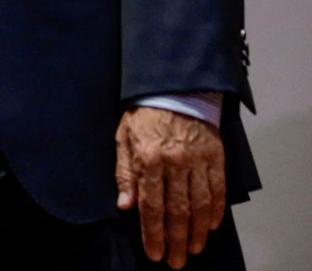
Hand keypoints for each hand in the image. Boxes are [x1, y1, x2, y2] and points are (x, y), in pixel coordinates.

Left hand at [115, 106, 226, 267]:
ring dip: (197, 232)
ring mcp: (198, 161)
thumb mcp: (123, 138)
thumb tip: (125, 206)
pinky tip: (211, 227)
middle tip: (175, 262)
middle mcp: (175, 162)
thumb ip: (124, 173)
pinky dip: (216, 211)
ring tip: (193, 250)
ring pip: (200, 205)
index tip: (154, 253)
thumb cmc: (144, 115)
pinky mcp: (216, 157)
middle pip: (177, 211)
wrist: (175, 89)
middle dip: (176, 240)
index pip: (151, 204)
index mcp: (148, 158)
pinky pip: (218, 190)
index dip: (152, 232)